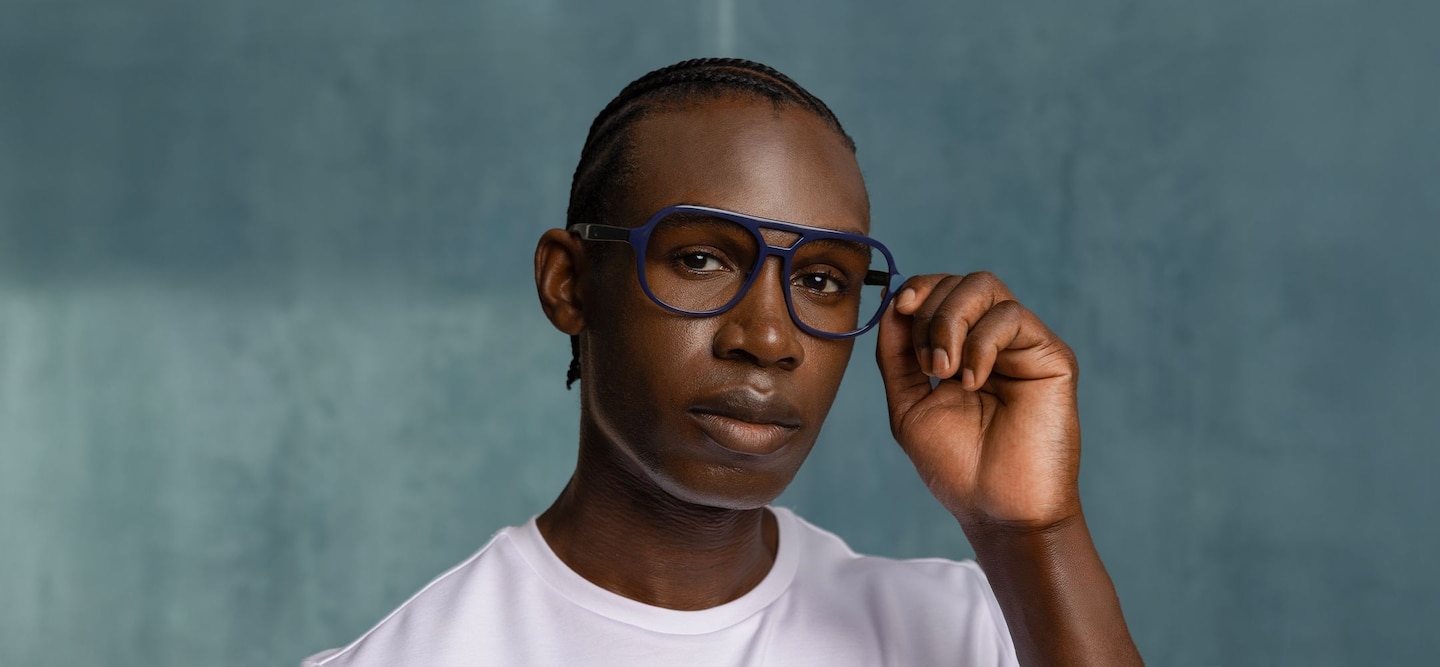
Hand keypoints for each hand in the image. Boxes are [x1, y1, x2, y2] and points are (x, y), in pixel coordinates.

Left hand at [875, 272, 1081, 529]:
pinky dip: (981, 343)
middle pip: (960, 282)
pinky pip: (1012, 317)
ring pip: (984, 287)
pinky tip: (973, 382)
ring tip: (944, 372)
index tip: (899, 309)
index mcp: (961, 349)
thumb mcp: (908, 405)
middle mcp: (993, 341)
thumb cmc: (957, 467)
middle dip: (929, 314)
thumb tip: (890, 304)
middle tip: (928, 366)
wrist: (996, 510)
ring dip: (950, 321)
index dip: (917, 290)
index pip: (940, 291)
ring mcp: (1022, 346)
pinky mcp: (1051, 356)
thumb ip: (896, 355)